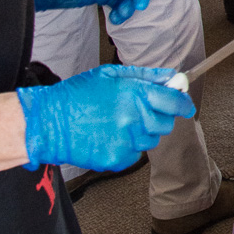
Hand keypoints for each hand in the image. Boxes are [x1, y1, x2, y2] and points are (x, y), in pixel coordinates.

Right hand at [17, 65, 194, 171]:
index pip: (174, 101)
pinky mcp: (116, 159)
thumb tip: (171, 76)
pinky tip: (108, 136)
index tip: (185, 106)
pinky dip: (127, 147)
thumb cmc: (77, 95)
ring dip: (141, 133)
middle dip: (159, 118)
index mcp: (134, 94)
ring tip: (117, 124)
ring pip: (150, 140)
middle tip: (140, 112)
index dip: (183, 104)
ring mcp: (125, 140)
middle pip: (165, 124)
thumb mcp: (110, 75)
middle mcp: (133, 118)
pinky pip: (134, 154)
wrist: (48, 122)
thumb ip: (145, 75)